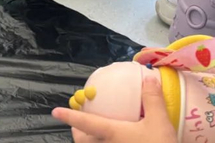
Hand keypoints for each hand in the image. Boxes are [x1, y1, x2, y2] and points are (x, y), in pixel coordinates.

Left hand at [52, 78, 176, 142]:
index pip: (85, 123)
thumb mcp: (159, 122)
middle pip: (82, 141)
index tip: (54, 111)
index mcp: (111, 132)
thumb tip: (148, 78)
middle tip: (77, 124)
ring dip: (88, 141)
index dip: (69, 116)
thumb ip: (152, 100)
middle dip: (77, 132)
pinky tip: (118, 141)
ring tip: (94, 134)